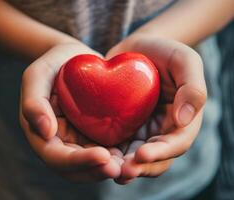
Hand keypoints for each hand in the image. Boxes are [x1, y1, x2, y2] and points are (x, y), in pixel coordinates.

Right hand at [20, 42, 121, 181]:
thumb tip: (44, 133)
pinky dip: (117, 158)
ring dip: (108, 170)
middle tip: (119, 168)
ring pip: (91, 166)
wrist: (75, 58)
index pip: (55, 156)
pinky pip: (105, 152)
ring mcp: (78, 141)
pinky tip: (132, 154)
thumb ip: (33, 101)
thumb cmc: (54, 63)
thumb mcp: (38, 75)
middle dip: (96, 171)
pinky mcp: (94, 135)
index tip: (101, 155)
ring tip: (128, 166)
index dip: (77, 161)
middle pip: (75, 169)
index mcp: (41, 134)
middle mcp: (59, 142)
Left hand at [106, 35, 206, 183]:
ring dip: (123, 167)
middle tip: (121, 172)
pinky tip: (96, 157)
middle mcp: (162, 130)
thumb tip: (184, 121)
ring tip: (109, 170)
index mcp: (182, 120)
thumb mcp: (184, 60)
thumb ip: (192, 88)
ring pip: (134, 158)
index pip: (176, 143)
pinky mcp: (122, 127)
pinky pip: (117, 145)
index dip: (161, 152)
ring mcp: (141, 131)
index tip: (142, 154)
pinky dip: (109, 155)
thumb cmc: (163, 51)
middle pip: (155, 158)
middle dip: (139, 167)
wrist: (136, 48)